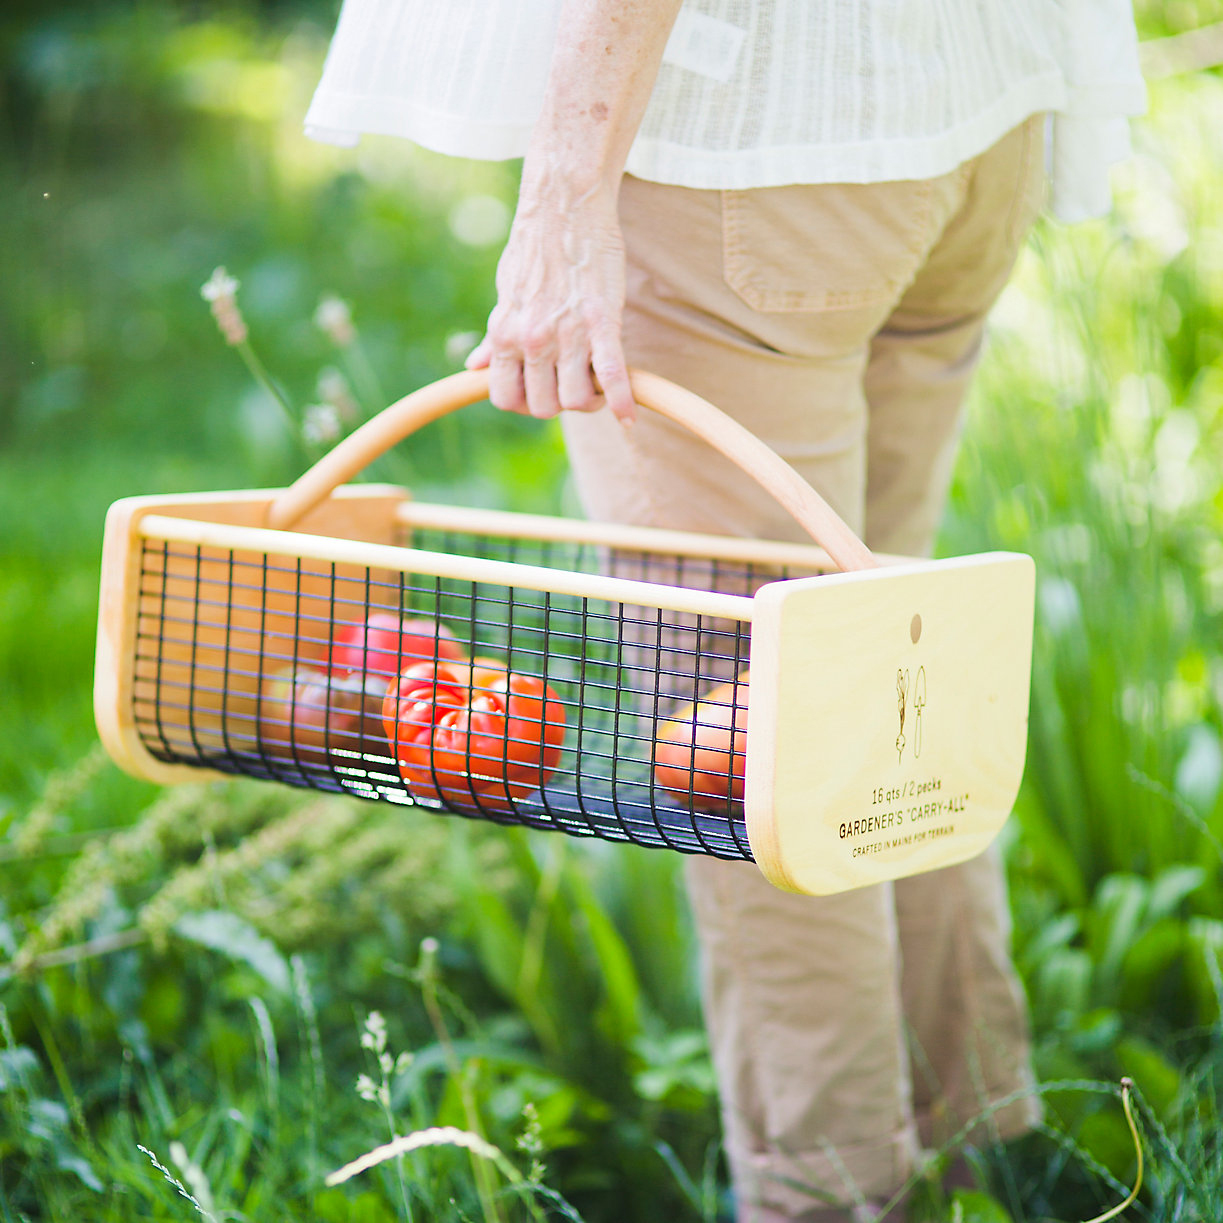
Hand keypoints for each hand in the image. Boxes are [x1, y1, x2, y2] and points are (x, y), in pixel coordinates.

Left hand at [466, 177, 636, 425]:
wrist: (564, 205)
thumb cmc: (534, 248)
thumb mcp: (504, 295)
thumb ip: (494, 337)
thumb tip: (473, 366)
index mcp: (505, 334)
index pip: (505, 399)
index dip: (523, 404)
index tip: (540, 392)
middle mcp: (533, 340)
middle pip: (543, 407)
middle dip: (558, 404)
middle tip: (572, 386)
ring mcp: (568, 334)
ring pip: (576, 400)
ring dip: (589, 401)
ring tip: (596, 384)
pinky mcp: (602, 323)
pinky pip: (612, 376)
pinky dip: (622, 402)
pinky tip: (628, 417)